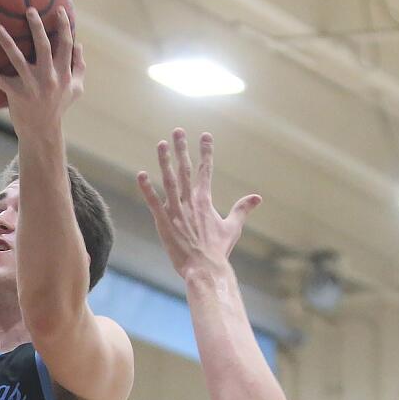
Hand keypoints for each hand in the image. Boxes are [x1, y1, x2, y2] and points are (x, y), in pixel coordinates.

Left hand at [0, 7, 82, 135]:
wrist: (42, 132)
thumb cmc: (58, 107)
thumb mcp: (75, 89)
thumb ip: (79, 67)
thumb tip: (79, 45)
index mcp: (63, 73)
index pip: (66, 44)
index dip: (64, 25)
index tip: (59, 9)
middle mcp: (49, 78)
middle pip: (44, 46)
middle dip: (37, 27)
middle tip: (29, 10)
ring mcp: (32, 86)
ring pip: (18, 60)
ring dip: (7, 43)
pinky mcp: (16, 95)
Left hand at [136, 129, 260, 277]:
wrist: (205, 268)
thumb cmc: (218, 250)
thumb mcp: (233, 227)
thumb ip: (242, 209)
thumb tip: (257, 197)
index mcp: (205, 201)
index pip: (206, 170)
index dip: (206, 152)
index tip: (205, 135)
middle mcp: (191, 202)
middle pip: (186, 170)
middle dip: (182, 149)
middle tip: (177, 131)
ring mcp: (176, 211)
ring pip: (169, 181)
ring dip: (165, 161)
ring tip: (161, 143)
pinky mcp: (164, 223)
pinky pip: (153, 203)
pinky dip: (147, 189)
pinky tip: (140, 175)